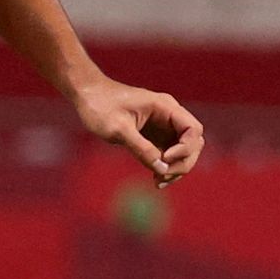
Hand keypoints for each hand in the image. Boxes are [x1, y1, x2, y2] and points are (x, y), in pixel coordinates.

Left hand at [74, 78, 204, 186]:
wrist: (86, 96)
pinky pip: (169, 154)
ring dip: (176, 168)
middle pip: (193, 143)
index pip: (193, 129)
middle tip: (163, 176)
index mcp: (165, 107)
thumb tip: (162, 168)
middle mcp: (169, 116)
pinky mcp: (154, 136)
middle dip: (183, 162)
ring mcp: (163, 126)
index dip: (186, 148)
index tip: (166, 158)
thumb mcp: (118, 129)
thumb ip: (141, 148)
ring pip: (183, 151)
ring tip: (159, 182)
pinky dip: (166, 167)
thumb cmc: (99, 106)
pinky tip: (156, 180)